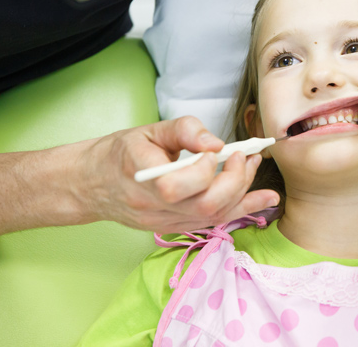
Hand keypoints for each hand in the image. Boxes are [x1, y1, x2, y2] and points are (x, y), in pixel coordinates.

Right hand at [75, 116, 279, 232]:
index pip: (176, 185)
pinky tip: (265, 199)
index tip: (218, 150)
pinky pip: (212, 223)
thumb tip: (216, 142)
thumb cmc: (119, 153)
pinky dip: (242, 209)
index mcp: (139, 176)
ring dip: (243, 192)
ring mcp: (164, 221)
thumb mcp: (147, 131)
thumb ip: (184, 131)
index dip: (204, 169)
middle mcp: (152, 206)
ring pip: (213, 217)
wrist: (92, 185)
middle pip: (203, 206)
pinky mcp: (174, 227)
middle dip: (234, 181)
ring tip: (254, 166)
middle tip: (243, 157)